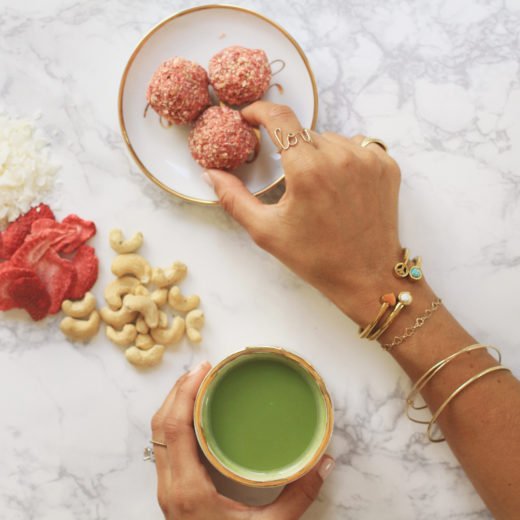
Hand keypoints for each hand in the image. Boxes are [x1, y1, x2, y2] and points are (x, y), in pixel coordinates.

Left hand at [151, 362, 334, 519]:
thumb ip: (299, 496)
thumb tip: (324, 462)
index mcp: (190, 491)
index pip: (175, 429)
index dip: (184, 394)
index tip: (203, 370)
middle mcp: (171, 487)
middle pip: (160, 426)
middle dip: (178, 391)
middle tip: (203, 369)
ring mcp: (167, 490)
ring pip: (158, 436)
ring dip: (174, 405)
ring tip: (197, 384)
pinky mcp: (171, 492)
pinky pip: (164, 447)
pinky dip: (174, 422)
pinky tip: (194, 414)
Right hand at [205, 102, 401, 324]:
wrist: (366, 277)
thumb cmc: (315, 257)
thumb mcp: (266, 231)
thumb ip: (233, 198)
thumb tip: (210, 173)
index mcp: (308, 170)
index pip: (279, 118)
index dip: (259, 111)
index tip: (249, 117)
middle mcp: (341, 157)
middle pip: (303, 134)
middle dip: (290, 149)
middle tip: (290, 181)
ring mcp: (368, 159)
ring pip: (330, 139)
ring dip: (317, 154)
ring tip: (319, 189)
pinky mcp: (386, 165)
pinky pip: (356, 146)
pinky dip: (343, 159)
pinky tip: (341, 187)